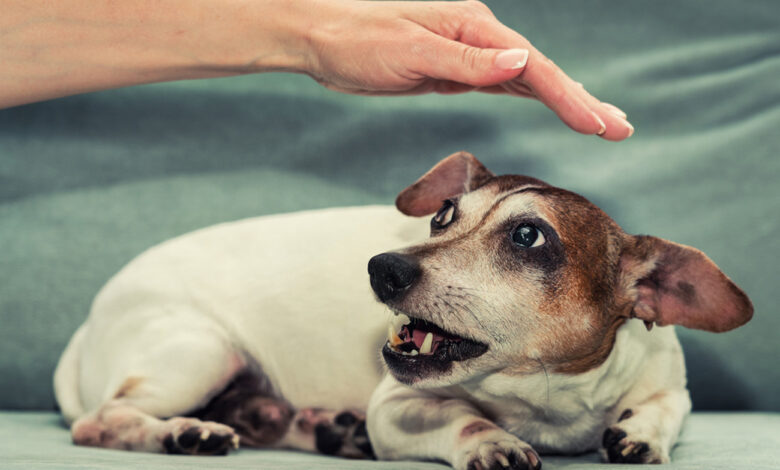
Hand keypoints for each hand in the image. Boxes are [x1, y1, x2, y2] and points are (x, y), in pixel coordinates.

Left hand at [304, 0, 632, 140]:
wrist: (319, 36)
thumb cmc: (356, 40)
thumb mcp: (411, 51)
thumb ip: (467, 61)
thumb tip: (522, 63)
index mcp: (472, 29)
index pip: (533, 68)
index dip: (570, 98)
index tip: (601, 124)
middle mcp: (476, 37)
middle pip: (540, 72)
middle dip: (580, 101)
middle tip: (620, 127)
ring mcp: (466, 52)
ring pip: (526, 78)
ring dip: (563, 99)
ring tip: (597, 120)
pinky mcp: (452, 67)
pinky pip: (502, 82)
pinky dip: (531, 94)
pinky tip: (547, 102)